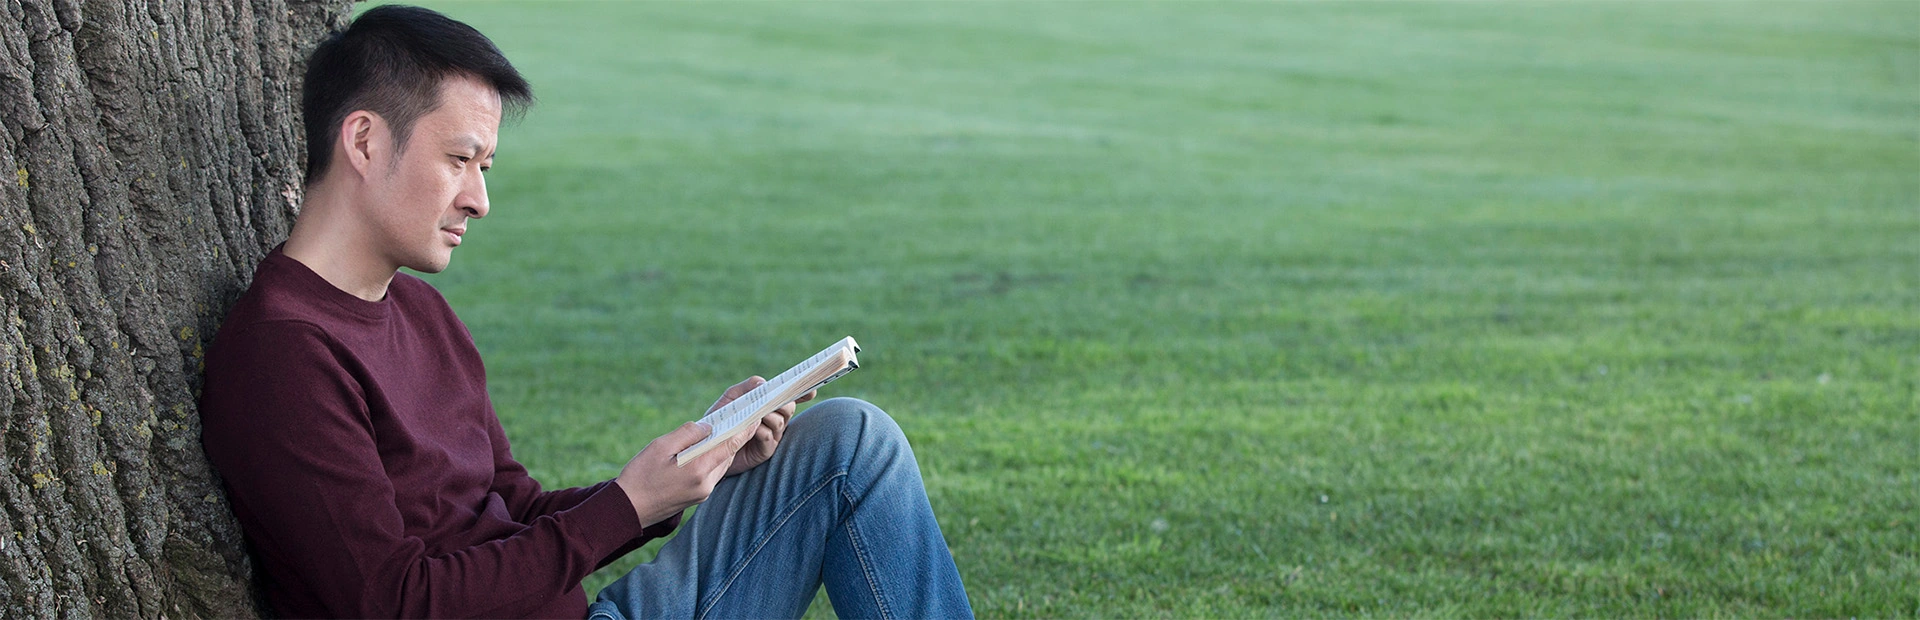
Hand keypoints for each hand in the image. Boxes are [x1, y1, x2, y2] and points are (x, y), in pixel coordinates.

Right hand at [614, 419, 751, 525]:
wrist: (628, 509)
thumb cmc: (640, 475)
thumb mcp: (660, 447)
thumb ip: (687, 434)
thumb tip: (709, 425)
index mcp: (698, 469)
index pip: (730, 444)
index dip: (745, 427)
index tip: (755, 413)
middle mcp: (706, 484)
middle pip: (729, 454)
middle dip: (738, 435)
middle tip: (745, 415)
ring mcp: (704, 492)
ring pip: (723, 464)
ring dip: (726, 447)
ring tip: (730, 427)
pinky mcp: (698, 497)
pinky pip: (714, 473)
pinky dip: (716, 458)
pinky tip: (712, 447)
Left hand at [706, 377, 815, 476]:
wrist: (710, 444)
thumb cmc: (722, 418)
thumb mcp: (732, 398)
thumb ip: (748, 387)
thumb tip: (764, 384)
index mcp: (769, 404)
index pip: (790, 395)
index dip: (803, 392)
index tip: (811, 389)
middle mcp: (775, 419)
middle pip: (789, 406)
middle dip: (782, 401)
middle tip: (770, 400)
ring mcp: (773, 435)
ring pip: (780, 420)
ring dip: (768, 416)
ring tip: (755, 416)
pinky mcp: (767, 450)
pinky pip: (769, 436)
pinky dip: (761, 430)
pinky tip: (752, 431)